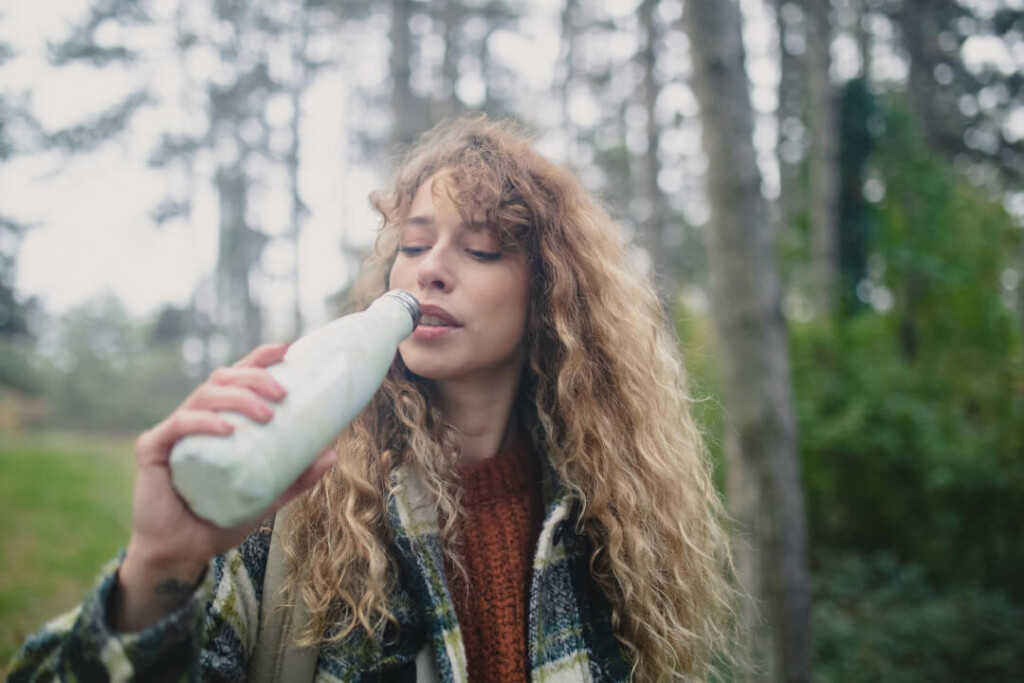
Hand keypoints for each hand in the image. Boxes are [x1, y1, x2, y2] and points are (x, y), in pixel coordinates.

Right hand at [113, 343, 337, 631]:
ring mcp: (173, 432)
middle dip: (255, 377)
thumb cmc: (221, 518)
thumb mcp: (268, 495)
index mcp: (219, 421)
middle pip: (223, 380)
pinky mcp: (154, 449)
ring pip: (204, 396)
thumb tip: (332, 452)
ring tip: (266, 413)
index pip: (237, 379)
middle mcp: (195, 418)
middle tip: (283, 394)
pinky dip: (204, 422)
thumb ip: (296, 476)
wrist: (183, 554)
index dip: (259, 359)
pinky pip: (179, 425)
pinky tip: (226, 428)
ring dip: (238, 397)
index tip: (287, 349)